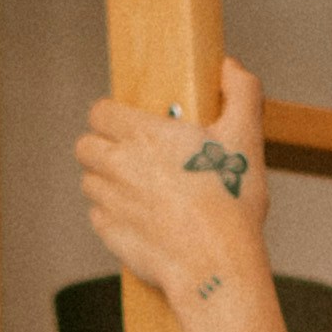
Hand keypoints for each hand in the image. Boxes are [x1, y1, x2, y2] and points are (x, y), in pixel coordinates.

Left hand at [77, 63, 267, 304]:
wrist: (217, 265)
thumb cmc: (231, 202)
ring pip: (90, 181)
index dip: (113, 116)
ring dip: (107, 181)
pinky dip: (113, 214)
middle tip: (133, 156)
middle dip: (104, 146)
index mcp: (143, 135)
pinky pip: (98, 216)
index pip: (99, 111)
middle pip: (85, 145)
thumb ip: (240, 93)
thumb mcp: (246, 138)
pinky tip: (142, 217)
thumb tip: (230, 67)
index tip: (132, 125)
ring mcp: (110, 202)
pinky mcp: (110, 234)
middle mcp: (118, 165)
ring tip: (140, 188)